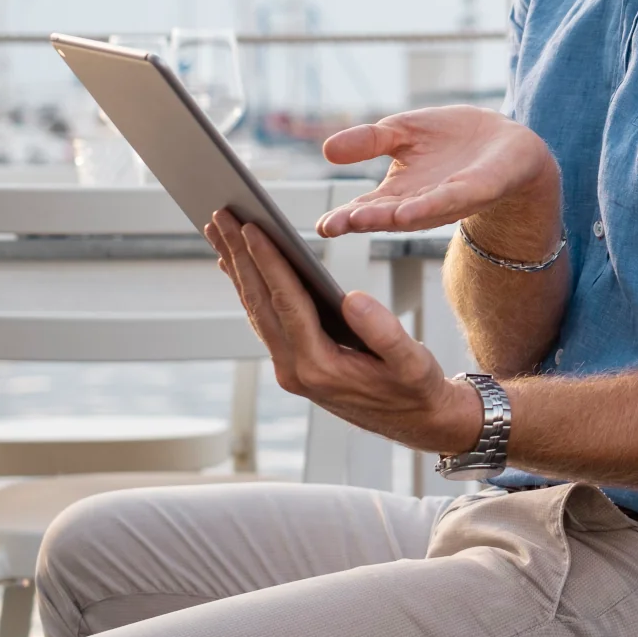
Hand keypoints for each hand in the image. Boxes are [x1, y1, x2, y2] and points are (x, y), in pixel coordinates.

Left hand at [205, 209, 482, 454]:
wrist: (418, 422)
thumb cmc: (417, 388)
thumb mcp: (413, 361)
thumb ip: (384, 332)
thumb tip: (351, 297)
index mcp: (320, 367)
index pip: (287, 304)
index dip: (268, 263)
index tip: (250, 228)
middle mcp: (295, 369)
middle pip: (259, 303)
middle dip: (237, 256)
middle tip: (219, 214)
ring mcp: (291, 368)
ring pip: (256, 310)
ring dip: (237, 268)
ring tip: (219, 231)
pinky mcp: (295, 363)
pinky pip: (266, 319)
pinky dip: (251, 287)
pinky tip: (240, 266)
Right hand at [315, 105, 558, 238]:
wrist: (506, 142)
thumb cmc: (451, 140)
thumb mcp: (402, 131)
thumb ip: (369, 141)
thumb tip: (328, 149)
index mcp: (398, 192)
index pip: (364, 207)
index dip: (343, 217)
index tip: (320, 226)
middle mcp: (419, 202)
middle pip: (384, 215)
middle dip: (358, 220)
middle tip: (330, 227)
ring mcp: (447, 199)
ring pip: (414, 212)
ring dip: (388, 216)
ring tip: (361, 219)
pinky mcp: (475, 189)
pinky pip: (450, 198)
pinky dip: (429, 205)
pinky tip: (409, 211)